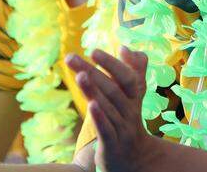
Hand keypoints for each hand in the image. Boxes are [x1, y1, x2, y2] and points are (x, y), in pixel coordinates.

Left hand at [67, 48, 151, 171]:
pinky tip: (91, 105)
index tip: (94, 50)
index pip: (127, 77)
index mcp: (134, 97)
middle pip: (112, 89)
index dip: (112, 64)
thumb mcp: (134, 96)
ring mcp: (122, 128)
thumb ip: (134, 71)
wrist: (136, 159)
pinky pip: (107, 130)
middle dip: (92, 71)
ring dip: (93, 90)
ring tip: (80, 75)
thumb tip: (126, 47)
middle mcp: (130, 111)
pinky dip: (100, 117)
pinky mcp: (112, 145)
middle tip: (70, 58)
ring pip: (108, 107)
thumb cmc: (128, 121)